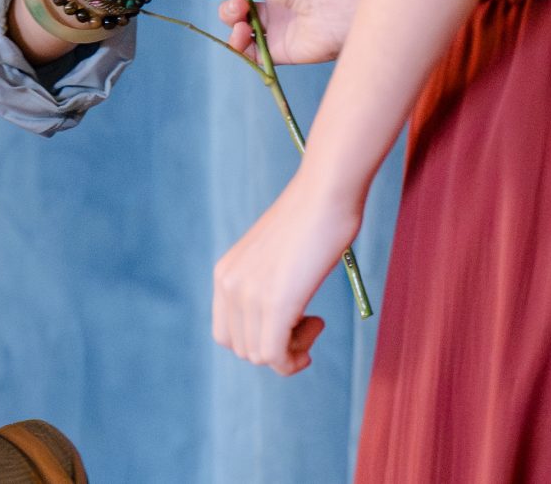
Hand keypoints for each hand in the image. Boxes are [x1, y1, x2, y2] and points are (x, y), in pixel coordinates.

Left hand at [213, 173, 363, 374]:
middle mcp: (229, 284)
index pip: (226, 334)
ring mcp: (249, 294)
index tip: (289, 324)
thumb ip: (264, 284)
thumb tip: (277, 323)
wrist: (325, 193)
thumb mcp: (273, 257)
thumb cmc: (311, 218)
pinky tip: (317, 323)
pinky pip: (276, 357)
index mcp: (224, 273)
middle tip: (307, 321)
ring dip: (291, 350)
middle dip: (277, 347)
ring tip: (314, 319)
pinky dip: (296, 357)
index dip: (258, 340)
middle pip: (243, 349)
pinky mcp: (275, 303)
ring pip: (260, 357)